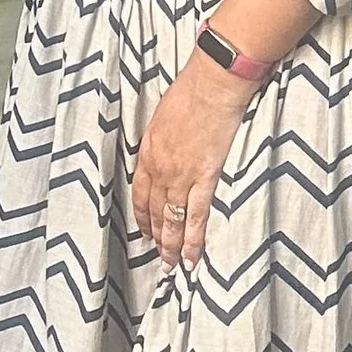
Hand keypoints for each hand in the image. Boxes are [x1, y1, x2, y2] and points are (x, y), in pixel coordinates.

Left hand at [130, 50, 259, 271]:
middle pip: (153, 211)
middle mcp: (160, 168)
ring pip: (171, 220)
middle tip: (158, 256)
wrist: (212, 84)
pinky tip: (191, 256)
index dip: (141, 216)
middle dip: (155, 236)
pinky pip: (196, 216)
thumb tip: (165, 150)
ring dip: (171, 245)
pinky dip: (192, 239)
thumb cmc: (190, 92)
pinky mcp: (204, 177)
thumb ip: (161, 140)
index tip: (145, 230)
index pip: (139, 193)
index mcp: (148, 152)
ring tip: (171, 266)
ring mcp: (181, 176)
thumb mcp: (162, 116)